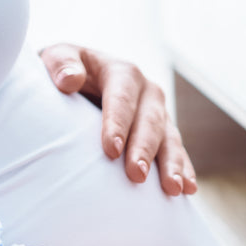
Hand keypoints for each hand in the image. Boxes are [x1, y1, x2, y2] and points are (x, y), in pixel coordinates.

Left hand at [39, 43, 197, 195]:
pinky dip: (184, 170)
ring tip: (173, 189)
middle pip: (150, 122)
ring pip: (170, 139)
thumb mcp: (57, 57)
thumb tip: (69, 80)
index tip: (111, 150)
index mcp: (123, 73)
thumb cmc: (66, 72)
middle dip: (145, 150)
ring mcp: (160, 114)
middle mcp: (148, 92)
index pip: (122, 98)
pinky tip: (189, 189)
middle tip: (137, 175)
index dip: (117, 124)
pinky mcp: (165, 133)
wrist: (80, 78)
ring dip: (172, 165)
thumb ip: (61, 63)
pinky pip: (178, 152)